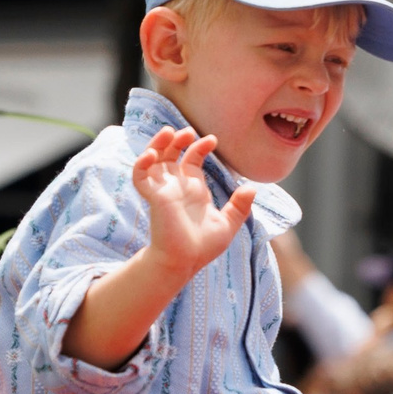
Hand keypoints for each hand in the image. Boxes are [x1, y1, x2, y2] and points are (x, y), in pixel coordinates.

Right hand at [133, 127, 253, 278]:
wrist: (185, 261)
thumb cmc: (203, 247)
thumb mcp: (228, 224)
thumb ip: (239, 206)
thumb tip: (252, 188)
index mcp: (193, 189)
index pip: (192, 159)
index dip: (199, 147)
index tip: (212, 140)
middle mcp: (176, 186)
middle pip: (171, 154)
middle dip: (177, 139)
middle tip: (188, 131)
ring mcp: (163, 190)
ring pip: (153, 159)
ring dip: (158, 143)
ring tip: (169, 132)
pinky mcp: (153, 197)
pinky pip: (140, 176)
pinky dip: (142, 163)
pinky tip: (152, 154)